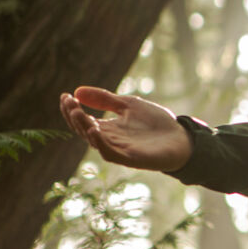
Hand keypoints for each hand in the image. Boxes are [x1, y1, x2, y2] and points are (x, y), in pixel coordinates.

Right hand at [59, 86, 192, 171]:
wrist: (182, 138)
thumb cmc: (157, 123)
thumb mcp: (129, 105)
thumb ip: (106, 99)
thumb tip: (77, 90)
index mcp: (108, 128)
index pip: (82, 120)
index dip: (71, 109)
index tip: (65, 95)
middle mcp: (109, 140)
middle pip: (83, 130)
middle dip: (73, 116)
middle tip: (69, 102)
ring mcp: (119, 150)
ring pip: (94, 140)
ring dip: (83, 126)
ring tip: (77, 112)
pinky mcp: (130, 158)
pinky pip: (110, 153)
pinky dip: (100, 143)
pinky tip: (95, 130)